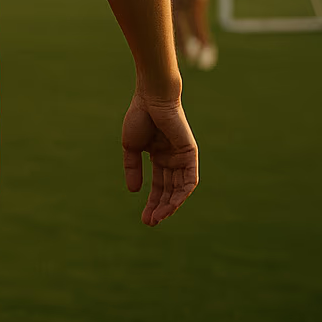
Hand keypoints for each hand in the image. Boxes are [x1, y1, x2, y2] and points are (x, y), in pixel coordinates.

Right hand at [121, 93, 197, 225]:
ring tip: (158, 218)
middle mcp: (173, 159)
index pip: (158, 185)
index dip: (152, 202)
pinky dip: (182, 193)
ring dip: (170, 205)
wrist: (151, 98)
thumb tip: (133, 191)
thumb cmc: (140, 117)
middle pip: (169, 190)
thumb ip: (132, 168)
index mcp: (160, 157)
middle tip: (150, 222)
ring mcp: (182, 158)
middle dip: (160, 207)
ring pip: (179, 188)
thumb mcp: (131, 147)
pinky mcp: (190, 154)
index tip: (145, 218)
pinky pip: (189, 179)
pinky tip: (172, 205)